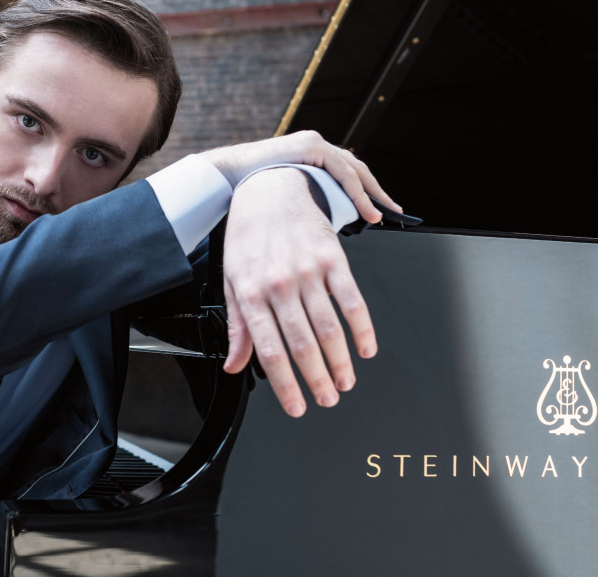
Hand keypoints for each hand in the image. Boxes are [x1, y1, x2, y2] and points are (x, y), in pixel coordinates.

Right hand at [199, 130, 400, 224]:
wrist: (227, 176)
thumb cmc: (249, 192)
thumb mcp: (283, 204)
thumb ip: (302, 211)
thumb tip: (317, 234)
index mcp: (309, 161)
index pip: (345, 177)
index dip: (364, 195)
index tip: (379, 213)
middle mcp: (314, 149)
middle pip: (355, 171)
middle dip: (375, 193)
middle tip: (393, 212)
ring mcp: (313, 145)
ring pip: (353, 170)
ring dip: (371, 194)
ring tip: (381, 215)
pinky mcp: (310, 146)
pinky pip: (342, 171)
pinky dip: (357, 192)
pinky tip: (366, 210)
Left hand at [221, 168, 376, 416]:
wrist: (270, 189)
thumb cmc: (248, 236)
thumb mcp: (232, 280)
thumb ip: (237, 326)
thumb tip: (235, 365)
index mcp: (251, 292)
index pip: (270, 350)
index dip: (286, 385)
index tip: (296, 407)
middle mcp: (280, 283)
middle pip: (303, 344)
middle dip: (316, 380)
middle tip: (326, 400)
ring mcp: (308, 270)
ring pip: (329, 328)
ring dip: (340, 362)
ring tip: (344, 383)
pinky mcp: (333, 258)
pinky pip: (352, 300)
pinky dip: (363, 329)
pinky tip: (365, 349)